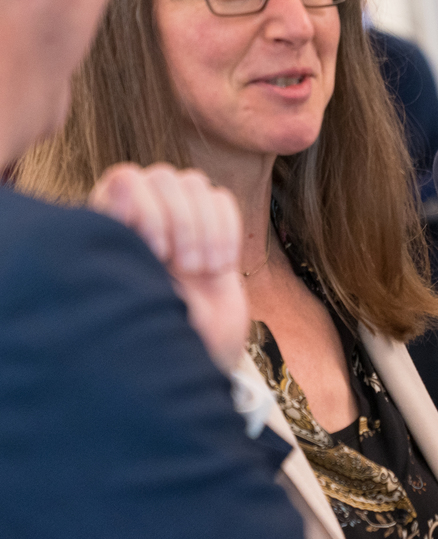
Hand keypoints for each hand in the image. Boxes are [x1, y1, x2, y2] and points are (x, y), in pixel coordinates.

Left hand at [88, 163, 246, 373]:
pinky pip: (222, 199)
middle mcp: (140, 220)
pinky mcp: (211, 231)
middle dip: (183, 221)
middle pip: (163, 176)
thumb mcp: (138, 301)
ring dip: (205, 226)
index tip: (156, 254)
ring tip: (202, 270)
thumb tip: (121, 195)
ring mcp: (177, 223)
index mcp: (109, 231)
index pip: (125, 180)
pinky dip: (227, 230)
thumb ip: (127, 248)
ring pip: (194, 183)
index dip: (147, 209)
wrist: (197, 362)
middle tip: (186, 268)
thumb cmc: (156, 341)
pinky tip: (221, 266)